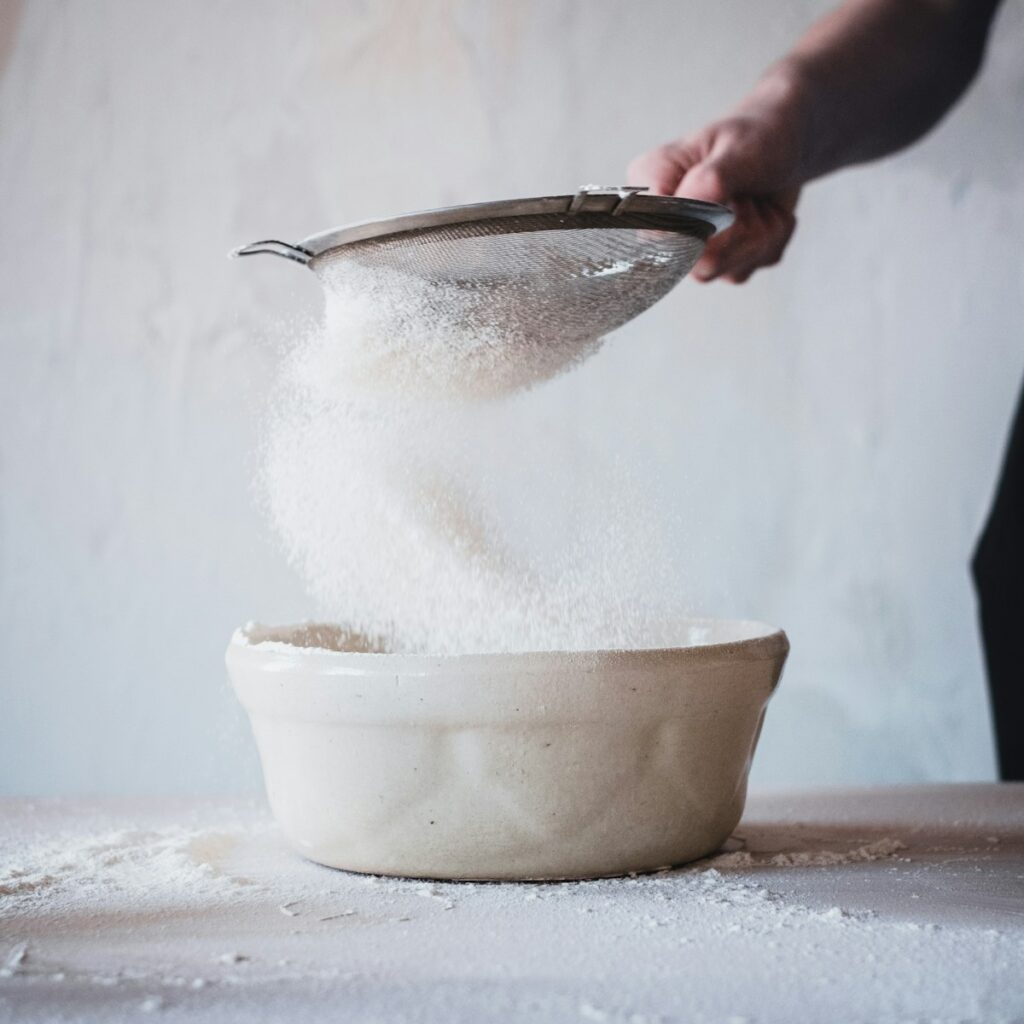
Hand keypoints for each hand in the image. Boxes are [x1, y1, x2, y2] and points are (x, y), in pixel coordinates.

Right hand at [628, 111, 801, 283]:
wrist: (788, 146)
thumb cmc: (757, 136)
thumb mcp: (739, 148)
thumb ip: (712, 179)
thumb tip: (692, 206)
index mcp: (651, 184)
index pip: (652, 231)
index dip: (693, 230)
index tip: (727, 202)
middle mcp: (663, 221)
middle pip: (693, 260)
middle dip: (738, 231)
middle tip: (749, 195)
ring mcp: (690, 246)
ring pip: (722, 269)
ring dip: (759, 235)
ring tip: (759, 201)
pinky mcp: (718, 262)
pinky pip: (744, 270)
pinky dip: (769, 241)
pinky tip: (765, 214)